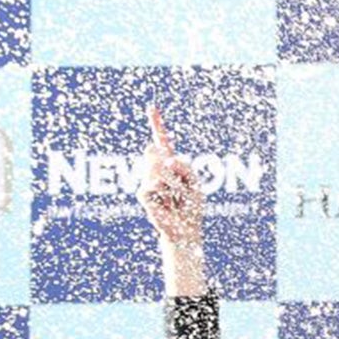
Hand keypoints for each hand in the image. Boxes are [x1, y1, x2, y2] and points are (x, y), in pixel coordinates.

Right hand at [137, 105, 202, 248]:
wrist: (184, 230)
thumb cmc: (190, 207)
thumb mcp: (194, 182)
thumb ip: (182, 166)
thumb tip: (162, 157)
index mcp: (171, 165)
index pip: (163, 142)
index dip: (157, 125)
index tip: (152, 108)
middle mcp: (157, 169)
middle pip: (159, 153)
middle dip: (172, 168)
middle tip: (180, 186)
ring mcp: (148, 180)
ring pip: (160, 171)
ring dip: (174, 185)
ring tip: (176, 198)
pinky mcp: (144, 194)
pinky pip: (155, 184)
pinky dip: (166, 193)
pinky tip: (167, 204)